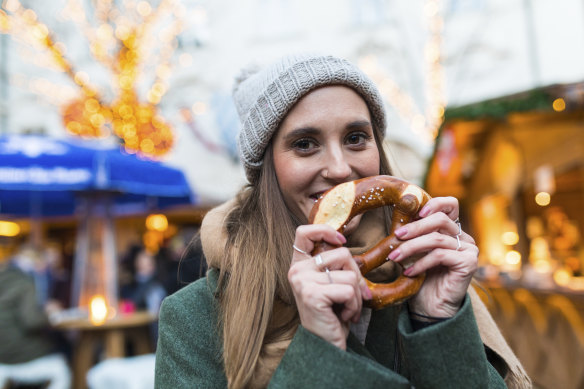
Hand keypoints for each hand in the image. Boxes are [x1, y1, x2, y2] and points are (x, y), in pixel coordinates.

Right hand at [288, 224, 371, 349]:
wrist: (325, 345)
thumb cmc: (331, 314)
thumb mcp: (331, 284)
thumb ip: (335, 265)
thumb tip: (347, 246)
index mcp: (299, 264)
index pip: (303, 232)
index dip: (325, 230)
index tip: (341, 241)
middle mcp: (296, 270)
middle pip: (342, 253)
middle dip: (357, 275)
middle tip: (354, 296)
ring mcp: (303, 281)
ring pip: (350, 275)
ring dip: (357, 296)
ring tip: (347, 310)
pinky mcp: (313, 294)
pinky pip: (349, 291)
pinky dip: (354, 306)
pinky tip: (343, 317)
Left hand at [387, 196, 477, 317]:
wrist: (430, 308)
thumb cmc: (421, 279)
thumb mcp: (415, 252)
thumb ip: (413, 235)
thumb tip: (397, 221)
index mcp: (452, 230)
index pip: (450, 204)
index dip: (434, 203)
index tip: (415, 212)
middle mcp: (464, 238)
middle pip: (440, 219)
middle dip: (414, 227)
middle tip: (396, 236)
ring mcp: (469, 250)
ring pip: (436, 239)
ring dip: (411, 247)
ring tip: (394, 257)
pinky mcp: (468, 263)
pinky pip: (440, 255)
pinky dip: (420, 263)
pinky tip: (408, 272)